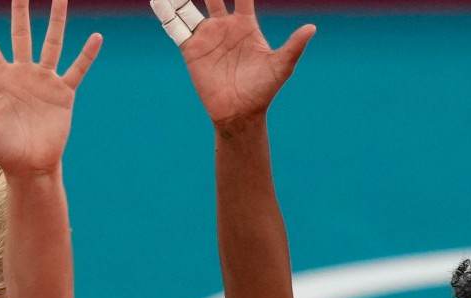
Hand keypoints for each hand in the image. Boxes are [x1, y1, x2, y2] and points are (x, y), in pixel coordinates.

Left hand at [0, 0, 101, 178]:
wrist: (30, 167)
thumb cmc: (2, 150)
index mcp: (0, 78)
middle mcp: (22, 73)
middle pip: (21, 33)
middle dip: (20, 9)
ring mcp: (44, 81)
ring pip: (52, 43)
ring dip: (57, 20)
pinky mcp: (63, 93)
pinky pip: (76, 69)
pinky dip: (87, 54)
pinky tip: (96, 37)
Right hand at [164, 0, 313, 126]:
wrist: (239, 114)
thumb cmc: (263, 91)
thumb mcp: (281, 66)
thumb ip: (293, 45)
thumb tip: (312, 28)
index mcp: (246, 24)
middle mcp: (224, 26)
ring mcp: (206, 36)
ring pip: (190, 7)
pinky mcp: (191, 50)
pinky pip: (176, 28)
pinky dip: (165, 13)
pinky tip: (158, 0)